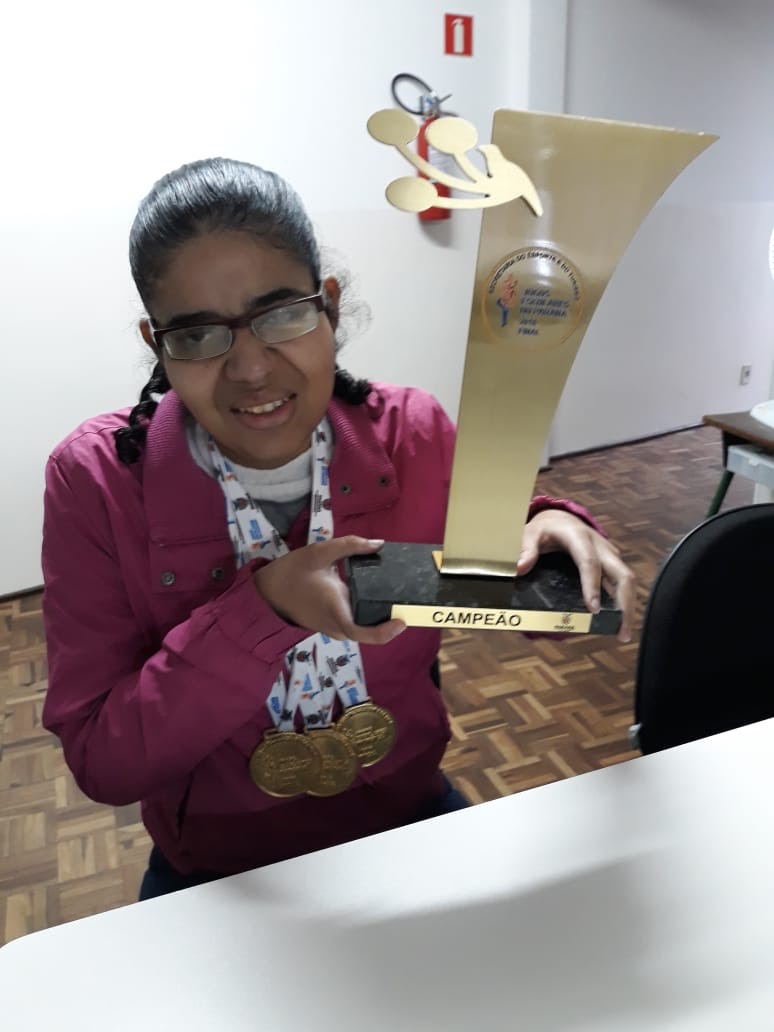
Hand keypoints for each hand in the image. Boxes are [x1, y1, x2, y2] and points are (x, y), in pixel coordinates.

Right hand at [253, 536, 405, 645]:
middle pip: (369, 630)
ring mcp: (333, 627)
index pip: (362, 632)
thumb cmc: (291, 573)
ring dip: (377, 617)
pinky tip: (374, 596)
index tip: (401, 622)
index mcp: (335, 609)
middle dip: (387, 618)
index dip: (385, 633)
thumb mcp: (319, 552)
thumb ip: (350, 546)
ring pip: (361, 627)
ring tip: (394, 596)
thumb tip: (379, 543)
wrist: (266, 592)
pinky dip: (365, 614)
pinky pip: (353, 624)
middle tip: (405, 599)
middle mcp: (337, 624)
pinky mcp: (331, 624)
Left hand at [517, 510, 634, 642]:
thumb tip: (520, 567)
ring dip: (627, 606)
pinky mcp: (610, 563)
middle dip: (625, 603)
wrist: (559, 519)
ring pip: (626, 580)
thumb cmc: (546, 529)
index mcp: (579, 537)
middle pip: (622, 574)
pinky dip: (622, 601)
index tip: (594, 609)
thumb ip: (526, 549)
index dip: (593, 586)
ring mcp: (608, 555)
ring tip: (622, 632)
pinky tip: (617, 620)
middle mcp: (600, 546)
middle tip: (621, 631)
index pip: (590, 562)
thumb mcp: (531, 533)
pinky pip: (620, 582)